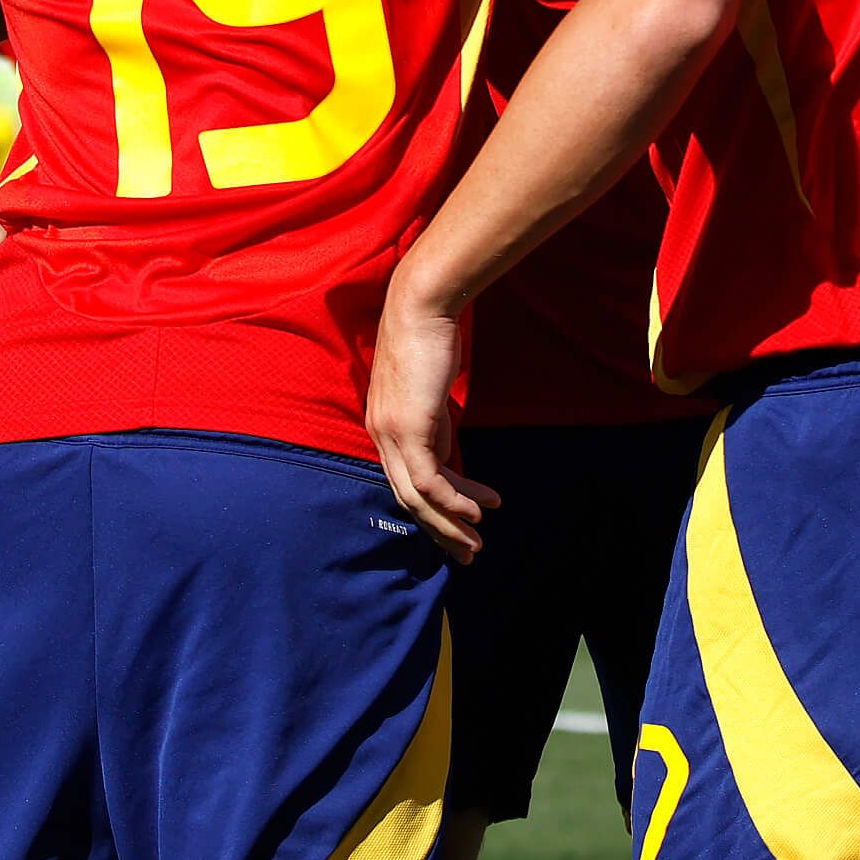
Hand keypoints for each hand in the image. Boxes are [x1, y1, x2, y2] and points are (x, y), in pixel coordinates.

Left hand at [367, 276, 497, 564]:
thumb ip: (435, 425)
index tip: (462, 527)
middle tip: (467, 553)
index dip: (435, 510)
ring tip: (476, 544)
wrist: (421, 307)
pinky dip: (453, 501)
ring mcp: (392, 434)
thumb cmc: (429, 340)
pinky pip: (429, 479)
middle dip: (440, 531)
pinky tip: (478, 513)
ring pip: (416, 498)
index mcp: (384, 428)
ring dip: (449, 525)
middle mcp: (381, 436)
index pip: (406, 482)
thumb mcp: (432, 393)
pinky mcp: (409, 427)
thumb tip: (448, 452)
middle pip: (407, 500)